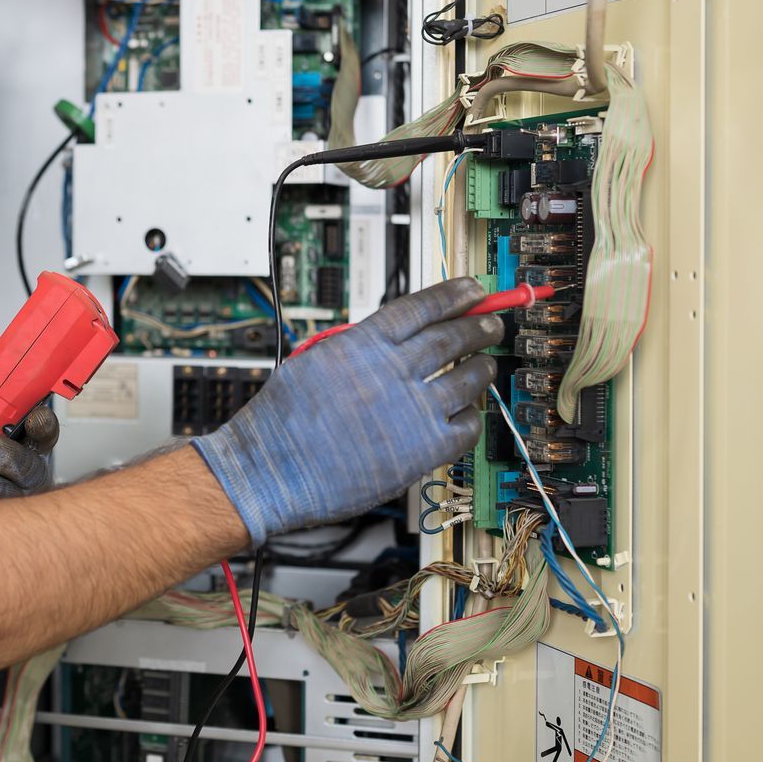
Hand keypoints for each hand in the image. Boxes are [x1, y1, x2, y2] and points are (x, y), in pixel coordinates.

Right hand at [192, 277, 499, 544]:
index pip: (423, 306)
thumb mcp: (314, 361)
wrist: (271, 471)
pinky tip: (467, 414)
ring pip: (469, 378)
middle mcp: (393, 372)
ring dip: (483, 368)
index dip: (455, 294)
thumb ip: (356, 348)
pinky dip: (471, 416)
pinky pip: (466, 427)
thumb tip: (389, 341)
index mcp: (363, 345)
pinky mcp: (423, 450)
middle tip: (491, 323)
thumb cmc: (280, 423)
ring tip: (486, 366)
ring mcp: (412, 411)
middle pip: (453, 337)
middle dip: (479, 326)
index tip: (473, 290)